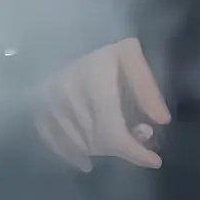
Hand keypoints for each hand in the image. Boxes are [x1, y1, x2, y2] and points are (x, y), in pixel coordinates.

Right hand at [32, 36, 171, 172]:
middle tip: (137, 137)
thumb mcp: (130, 56)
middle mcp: (67, 94)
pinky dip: (71, 156)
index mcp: (94, 80)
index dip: (135, 151)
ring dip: (101, 150)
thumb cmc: (103, 49)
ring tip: (116, 135)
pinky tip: (86, 163)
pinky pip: (54, 143)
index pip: (113, 131)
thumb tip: (162, 121)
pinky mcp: (37, 108)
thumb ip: (146, 87)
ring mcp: (49, 104)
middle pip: (98, 142)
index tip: (155, 161)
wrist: (65, 36)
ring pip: (79, 146)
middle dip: (122, 146)